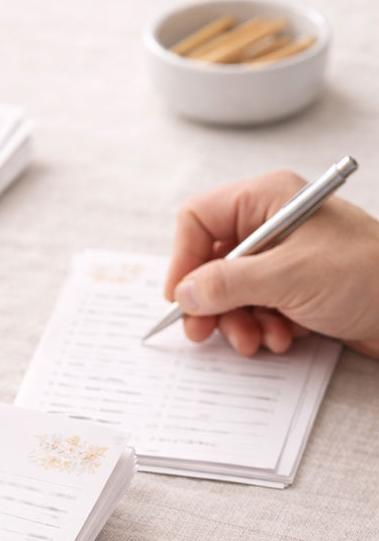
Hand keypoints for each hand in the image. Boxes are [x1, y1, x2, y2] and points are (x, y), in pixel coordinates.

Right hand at [164, 169, 378, 357]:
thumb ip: (229, 284)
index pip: (199, 219)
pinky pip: (257, 308)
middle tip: (205, 334)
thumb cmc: (367, 276)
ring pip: (231, 292)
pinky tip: (284, 338)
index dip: (184, 260)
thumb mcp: (288, 278)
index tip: (181, 300)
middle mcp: (272, 224)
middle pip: (211, 261)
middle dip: (210, 302)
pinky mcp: (295, 288)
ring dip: (238, 322)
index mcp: (267, 200)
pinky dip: (262, 328)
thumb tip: (184, 293)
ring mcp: (284, 257)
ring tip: (257, 341)